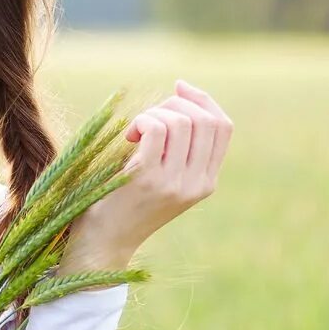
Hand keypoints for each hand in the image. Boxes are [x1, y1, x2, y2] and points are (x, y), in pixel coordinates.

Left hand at [63, 79, 232, 269]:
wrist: (104, 240)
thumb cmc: (128, 200)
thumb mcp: (166, 176)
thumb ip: (181, 146)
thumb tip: (184, 90)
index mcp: (206, 182)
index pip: (224, 127)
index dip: (203, 100)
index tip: (179, 88)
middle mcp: (196, 183)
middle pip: (204, 119)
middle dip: (176, 102)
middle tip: (150, 116)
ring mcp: (174, 182)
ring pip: (180, 120)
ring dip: (154, 113)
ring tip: (136, 131)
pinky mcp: (147, 177)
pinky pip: (155, 128)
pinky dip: (142, 120)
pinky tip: (129, 136)